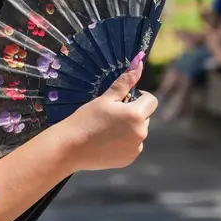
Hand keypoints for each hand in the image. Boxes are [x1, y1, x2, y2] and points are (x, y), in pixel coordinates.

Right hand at [61, 52, 157, 171]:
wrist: (70, 147)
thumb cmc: (86, 119)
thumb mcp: (105, 98)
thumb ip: (125, 81)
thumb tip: (139, 62)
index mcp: (136, 114)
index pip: (151, 100)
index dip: (139, 97)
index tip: (123, 99)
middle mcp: (141, 133)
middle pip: (145, 117)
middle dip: (133, 113)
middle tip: (110, 115)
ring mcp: (136, 148)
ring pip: (138, 132)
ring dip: (129, 128)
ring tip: (106, 129)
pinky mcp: (129, 159)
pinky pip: (132, 146)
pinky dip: (123, 142)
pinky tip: (106, 141)